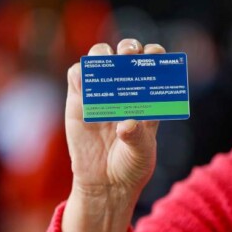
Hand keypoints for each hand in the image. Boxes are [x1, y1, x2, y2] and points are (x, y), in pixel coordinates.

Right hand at [62, 39, 164, 231]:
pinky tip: (85, 82)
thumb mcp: (141, 154)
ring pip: (99, 58)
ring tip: (106, 64)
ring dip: (102, 54)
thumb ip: (137, 137)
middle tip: (128, 55)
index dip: (154, 55)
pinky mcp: (78, 100)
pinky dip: (80, 73)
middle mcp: (124, 88)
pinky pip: (76, 76)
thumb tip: (127, 123)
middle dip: (128, 47)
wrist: (104, 184)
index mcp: (147, 96)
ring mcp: (100, 92)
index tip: (155, 54)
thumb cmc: (130, 167)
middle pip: (126, 53)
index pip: (153, 65)